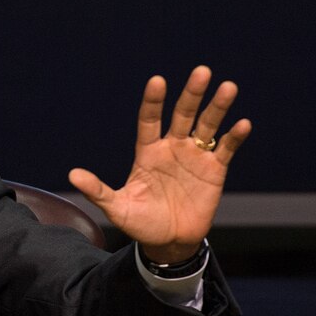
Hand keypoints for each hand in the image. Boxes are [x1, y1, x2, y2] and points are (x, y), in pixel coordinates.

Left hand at [68, 65, 250, 263]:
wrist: (170, 243)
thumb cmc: (141, 224)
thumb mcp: (118, 208)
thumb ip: (98, 191)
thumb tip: (72, 175)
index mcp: (147, 151)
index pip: (149, 119)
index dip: (153, 101)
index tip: (158, 80)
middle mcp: (172, 148)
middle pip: (183, 114)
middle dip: (192, 94)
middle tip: (202, 71)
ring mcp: (194, 157)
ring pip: (207, 126)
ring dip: (217, 107)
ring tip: (228, 87)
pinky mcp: (214, 170)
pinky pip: (225, 149)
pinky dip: (234, 137)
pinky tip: (242, 124)